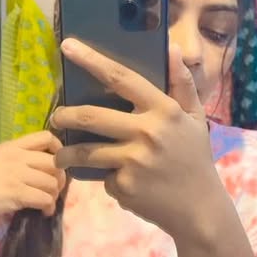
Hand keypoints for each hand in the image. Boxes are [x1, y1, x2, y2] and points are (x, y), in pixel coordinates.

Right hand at [0, 132, 65, 227]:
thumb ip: (12, 162)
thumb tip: (32, 172)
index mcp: (10, 147)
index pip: (45, 136)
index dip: (58, 149)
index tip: (56, 164)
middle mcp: (17, 157)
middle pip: (55, 161)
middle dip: (60, 177)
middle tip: (54, 189)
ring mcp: (17, 174)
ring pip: (53, 182)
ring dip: (54, 195)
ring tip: (47, 203)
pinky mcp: (17, 193)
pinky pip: (45, 198)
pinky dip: (48, 207)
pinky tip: (43, 212)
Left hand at [52, 39, 218, 239]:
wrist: (200, 210)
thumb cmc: (195, 159)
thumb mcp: (195, 119)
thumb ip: (182, 84)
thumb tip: (173, 49)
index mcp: (163, 110)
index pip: (122, 78)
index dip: (92, 60)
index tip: (68, 46)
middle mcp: (146, 132)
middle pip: (90, 116)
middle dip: (64, 115)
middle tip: (56, 117)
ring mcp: (133, 161)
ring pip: (85, 152)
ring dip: (66, 154)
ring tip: (62, 156)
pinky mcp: (124, 186)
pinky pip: (103, 177)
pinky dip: (105, 179)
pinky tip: (116, 182)